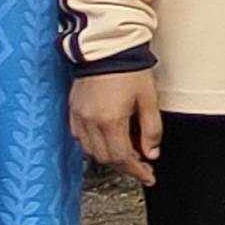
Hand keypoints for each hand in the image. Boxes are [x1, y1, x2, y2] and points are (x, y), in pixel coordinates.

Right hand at [67, 68, 161, 184]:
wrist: (107, 48)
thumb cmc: (130, 70)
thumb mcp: (149, 100)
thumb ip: (151, 130)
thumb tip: (151, 153)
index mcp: (110, 120)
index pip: (123, 158)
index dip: (137, 171)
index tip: (148, 177)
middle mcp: (90, 121)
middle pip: (106, 158)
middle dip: (125, 166)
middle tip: (141, 165)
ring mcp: (78, 116)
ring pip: (91, 151)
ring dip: (110, 156)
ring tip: (128, 152)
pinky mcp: (72, 109)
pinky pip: (80, 137)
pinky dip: (94, 144)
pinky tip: (108, 139)